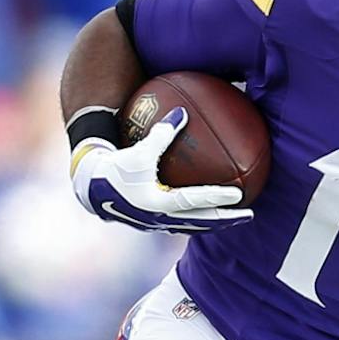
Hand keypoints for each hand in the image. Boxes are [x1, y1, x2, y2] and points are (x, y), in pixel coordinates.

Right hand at [71, 107, 252, 232]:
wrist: (89, 188)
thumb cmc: (113, 167)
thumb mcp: (137, 150)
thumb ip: (161, 134)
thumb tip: (182, 113)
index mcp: (156, 203)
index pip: (193, 201)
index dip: (217, 198)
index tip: (239, 195)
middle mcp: (160, 219)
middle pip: (201, 222)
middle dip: (226, 220)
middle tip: (249, 215)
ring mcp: (158, 225)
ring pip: (194, 226)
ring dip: (215, 223)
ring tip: (236, 218)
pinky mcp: (154, 224)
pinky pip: (183, 223)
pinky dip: (199, 218)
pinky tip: (211, 211)